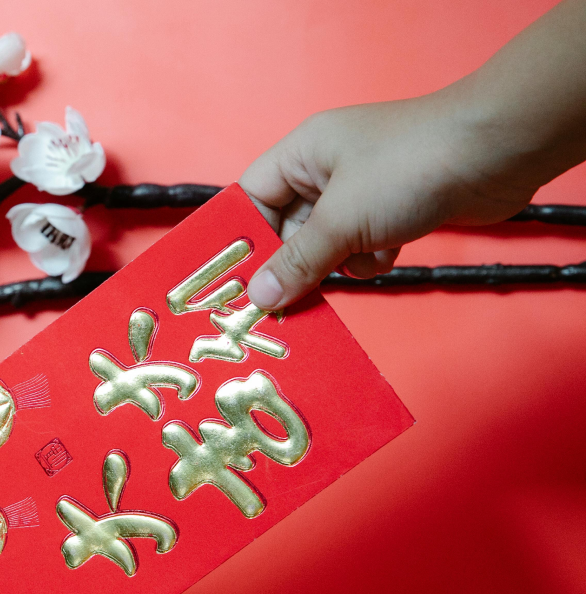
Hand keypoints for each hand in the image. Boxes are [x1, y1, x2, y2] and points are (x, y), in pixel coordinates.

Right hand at [240, 0, 585, 309]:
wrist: (498, 150)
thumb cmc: (410, 167)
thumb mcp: (342, 219)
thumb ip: (298, 261)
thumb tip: (258, 297)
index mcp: (301, 153)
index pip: (250, 199)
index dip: (241, 239)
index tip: (233, 282)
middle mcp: (325, 169)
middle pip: (286, 227)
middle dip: (291, 262)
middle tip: (281, 305)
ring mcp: (361, 189)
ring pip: (325, 242)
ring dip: (336, 262)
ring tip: (352, 263)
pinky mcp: (392, 208)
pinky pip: (361, 246)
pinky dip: (370, 257)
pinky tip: (389, 251)